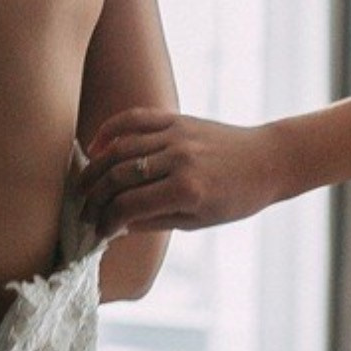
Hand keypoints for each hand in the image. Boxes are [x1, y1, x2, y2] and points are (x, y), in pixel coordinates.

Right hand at [81, 109, 291, 236]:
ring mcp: (176, 135)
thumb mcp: (197, 221)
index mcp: (186, 191)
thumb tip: (116, 226)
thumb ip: (154, 220)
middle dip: (94, 197)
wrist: (267, 160)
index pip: (128, 206)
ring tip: (82, 186)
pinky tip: (97, 147)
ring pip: (120, 148)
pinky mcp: (176, 119)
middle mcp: (179, 159)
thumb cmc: (236, 198)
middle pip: (118, 176)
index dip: (106, 220)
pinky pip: (134, 119)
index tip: (96, 231)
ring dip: (94, 168)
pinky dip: (110, 130)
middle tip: (83, 211)